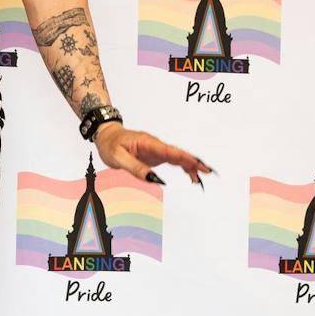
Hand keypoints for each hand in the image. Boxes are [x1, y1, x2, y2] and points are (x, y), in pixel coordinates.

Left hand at [94, 122, 212, 185]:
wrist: (106, 135)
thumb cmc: (110, 144)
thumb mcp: (118, 158)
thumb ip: (136, 168)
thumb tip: (154, 180)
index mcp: (147, 142)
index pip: (169, 151)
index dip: (184, 158)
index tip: (196, 164)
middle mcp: (155, 145)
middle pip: (178, 153)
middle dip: (193, 162)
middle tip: (208, 171)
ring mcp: (157, 150)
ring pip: (178, 157)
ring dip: (191, 166)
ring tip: (202, 178)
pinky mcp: (156, 155)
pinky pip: (173, 160)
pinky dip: (183, 167)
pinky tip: (191, 176)